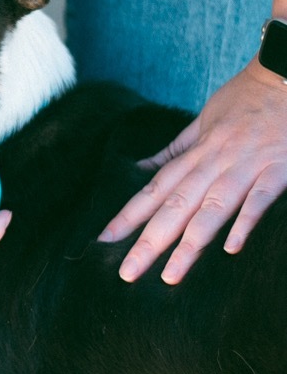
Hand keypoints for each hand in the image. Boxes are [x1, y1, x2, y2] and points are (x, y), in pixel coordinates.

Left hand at [98, 58, 286, 283]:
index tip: (104, 241)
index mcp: (195, 154)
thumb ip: (175, 150)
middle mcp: (214, 163)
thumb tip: (141, 167)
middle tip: (127, 273)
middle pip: (174, 207)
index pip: (153, 191)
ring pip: (211, 209)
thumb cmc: (246, 98)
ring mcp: (246, 166)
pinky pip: (261, 198)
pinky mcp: (280, 168)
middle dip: (149, 241)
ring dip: (190, 243)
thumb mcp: (203, 120)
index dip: (128, 216)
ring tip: (171, 275)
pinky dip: (246, 221)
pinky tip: (231, 248)